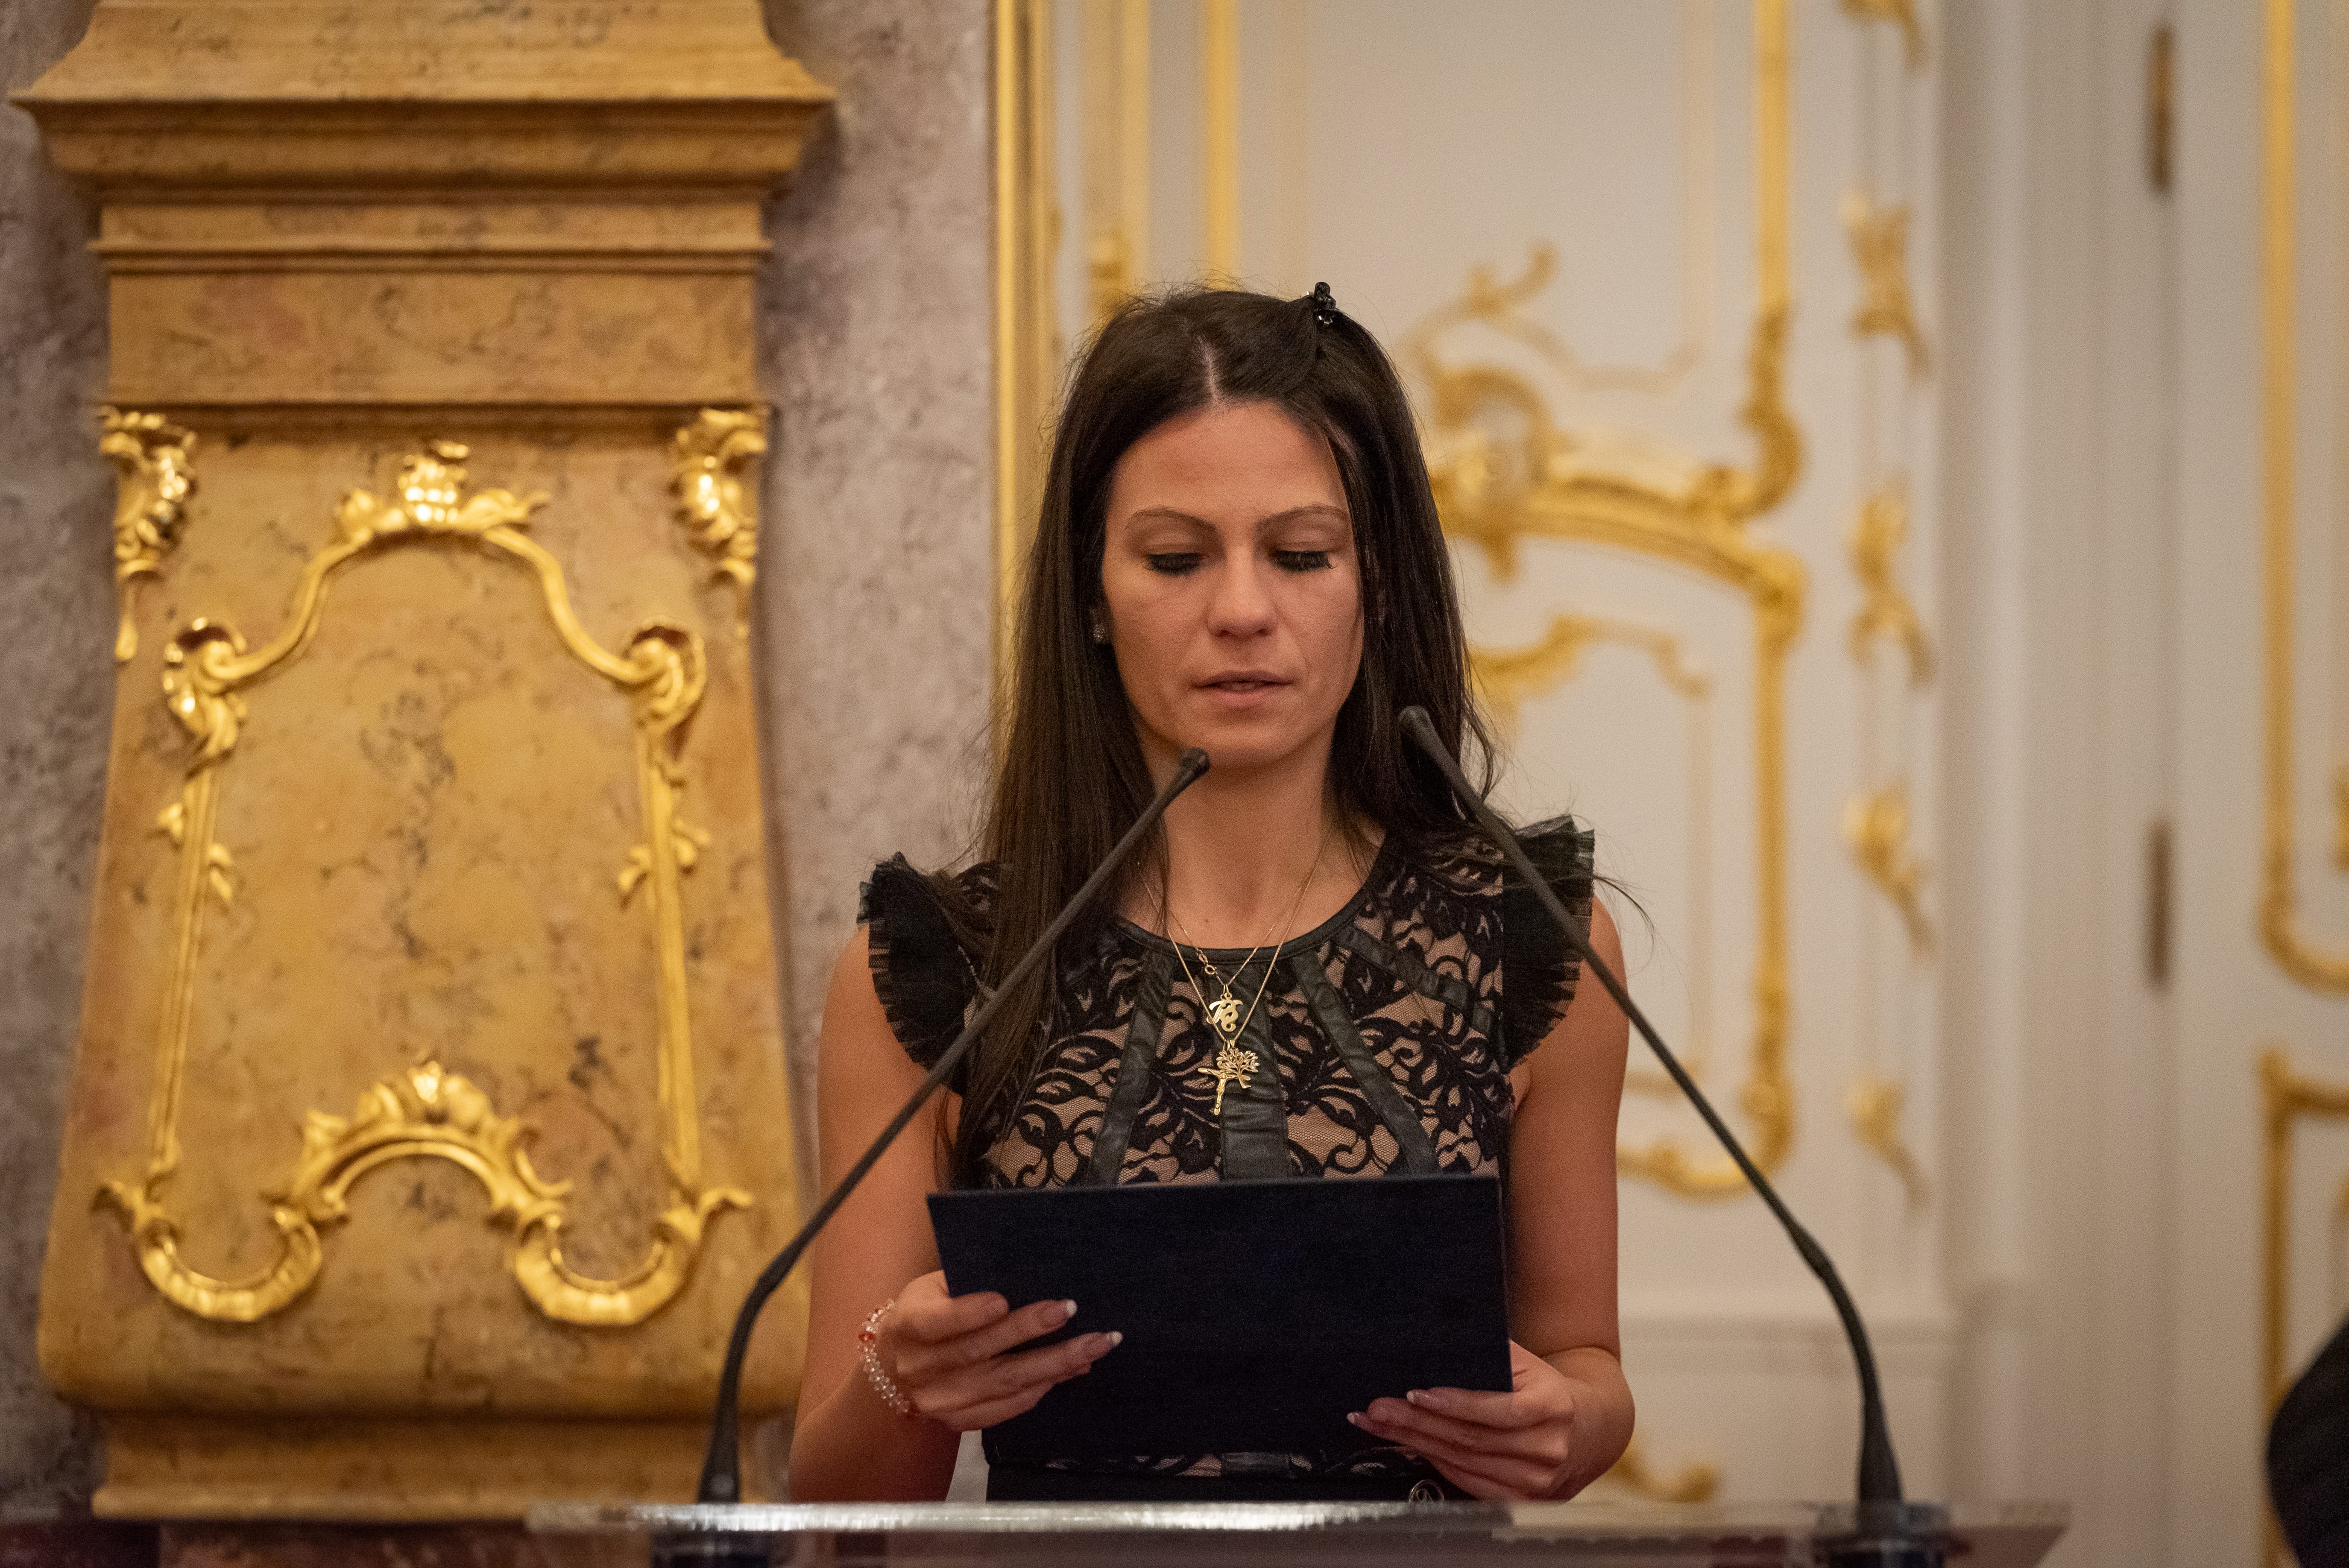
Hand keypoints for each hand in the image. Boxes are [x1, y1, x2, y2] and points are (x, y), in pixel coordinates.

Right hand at [878, 1270, 1121, 1431]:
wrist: (893, 1367)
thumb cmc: (922, 1311)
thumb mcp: (930, 1288)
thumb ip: (967, 1282)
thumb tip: (1027, 1275)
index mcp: (908, 1327)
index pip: (937, 1322)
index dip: (969, 1313)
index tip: (1003, 1300)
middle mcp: (921, 1369)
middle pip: (980, 1353)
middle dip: (1029, 1331)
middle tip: (1070, 1309)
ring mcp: (942, 1401)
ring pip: (1005, 1383)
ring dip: (1056, 1363)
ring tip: (1096, 1344)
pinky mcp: (961, 1420)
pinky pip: (1009, 1407)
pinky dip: (1045, 1386)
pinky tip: (1075, 1368)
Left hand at [1347, 1340, 1579, 1499]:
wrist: (1587, 1430)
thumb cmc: (1545, 1389)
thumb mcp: (1528, 1363)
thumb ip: (1491, 1354)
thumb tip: (1437, 1340)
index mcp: (1552, 1407)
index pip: (1499, 1410)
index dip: (1456, 1404)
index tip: (1416, 1394)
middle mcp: (1546, 1448)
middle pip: (1471, 1439)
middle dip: (1416, 1424)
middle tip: (1377, 1409)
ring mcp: (1535, 1480)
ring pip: (1463, 1462)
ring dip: (1414, 1443)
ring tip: (1377, 1425)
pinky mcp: (1521, 1499)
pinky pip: (1468, 1482)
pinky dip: (1433, 1463)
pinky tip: (1407, 1446)